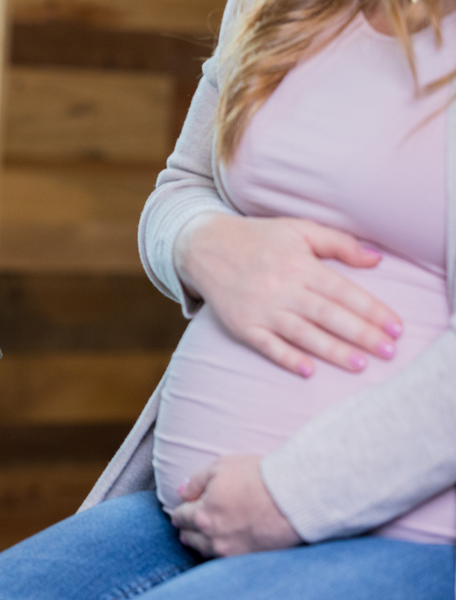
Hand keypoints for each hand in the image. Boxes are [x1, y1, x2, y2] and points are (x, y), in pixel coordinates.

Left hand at [170, 455, 301, 556]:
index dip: (180, 512)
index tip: (182, 510)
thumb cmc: (258, 478)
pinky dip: (222, 553)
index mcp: (202, 515)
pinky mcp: (251, 560)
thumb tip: (182, 493)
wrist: (295, 497)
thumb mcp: (220, 468)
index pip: (181, 517)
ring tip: (201, 538)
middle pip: (190, 537)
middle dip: (188, 529)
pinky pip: (227, 560)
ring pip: (206, 552)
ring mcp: (233, 552)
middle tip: (187, 527)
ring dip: (201, 544)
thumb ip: (196, 481)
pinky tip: (224, 547)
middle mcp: (214, 538)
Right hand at [175, 214, 401, 375]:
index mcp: (299, 264)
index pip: (343, 291)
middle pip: (328, 315)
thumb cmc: (258, 238)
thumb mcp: (298, 229)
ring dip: (332, 350)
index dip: (372, 310)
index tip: (396, 327)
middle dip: (361, 334)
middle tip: (388, 351)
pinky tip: (308, 370)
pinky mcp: (241, 325)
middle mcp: (281, 287)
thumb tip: (377, 259)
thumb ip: (338, 242)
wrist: (204, 246)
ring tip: (360, 364)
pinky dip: (286, 358)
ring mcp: (260, 309)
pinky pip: (267, 345)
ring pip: (302, 333)